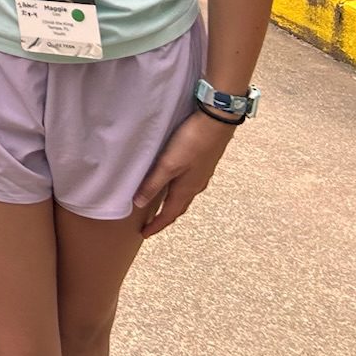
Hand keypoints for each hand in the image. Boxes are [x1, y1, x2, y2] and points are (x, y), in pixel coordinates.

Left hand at [132, 109, 236, 236]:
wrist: (217, 122)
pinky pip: (188, 185)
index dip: (157, 225)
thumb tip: (139, 204)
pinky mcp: (203, 164)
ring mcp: (201, 175)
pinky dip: (178, 191)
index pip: (169, 214)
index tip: (145, 234)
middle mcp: (195, 186)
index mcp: (186, 188)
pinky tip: (175, 183)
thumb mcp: (168, 164)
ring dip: (172, 205)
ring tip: (160, 207)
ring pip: (184, 196)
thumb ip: (153, 183)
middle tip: (151, 224)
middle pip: (178, 207)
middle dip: (165, 218)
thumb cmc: (191, 142)